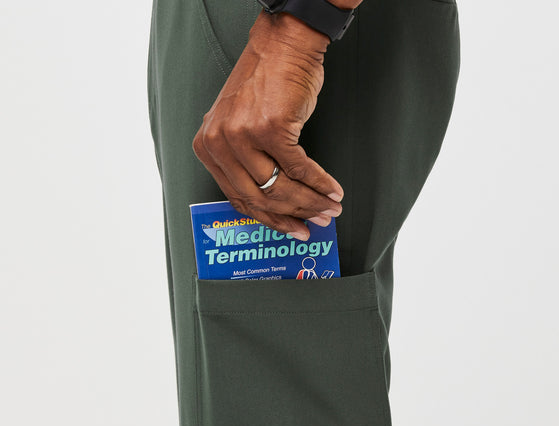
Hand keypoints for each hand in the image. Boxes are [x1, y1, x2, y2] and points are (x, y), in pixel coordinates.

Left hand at [192, 11, 343, 240]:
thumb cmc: (266, 83)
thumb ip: (247, 162)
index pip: (238, 198)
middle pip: (260, 197)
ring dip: (310, 203)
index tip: (290, 229)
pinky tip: (333, 191)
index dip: (269, 219)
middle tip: (316, 222)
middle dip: (293, 215)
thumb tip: (278, 200)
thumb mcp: (240, 125)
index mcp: (208, 147)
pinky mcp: (270, 129)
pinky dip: (320, 184)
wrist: (283, 44)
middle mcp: (220, 143)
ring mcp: (243, 136)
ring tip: (329, 209)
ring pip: (279, 188)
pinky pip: (299, 170)